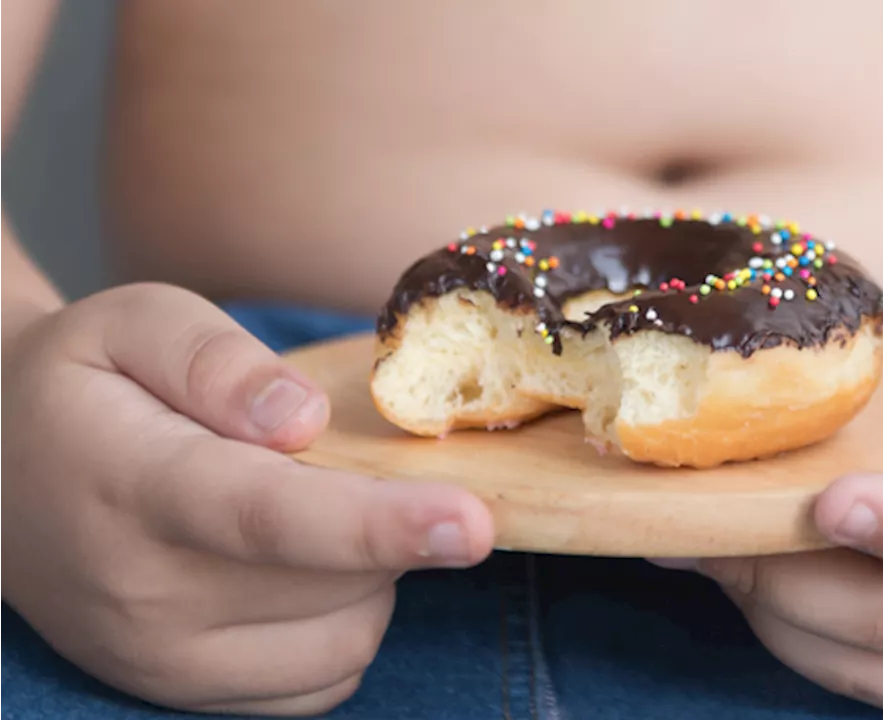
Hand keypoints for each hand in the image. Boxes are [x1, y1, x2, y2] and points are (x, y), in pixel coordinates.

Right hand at [0, 283, 493, 715]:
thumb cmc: (82, 386)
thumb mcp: (132, 322)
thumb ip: (216, 359)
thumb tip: (303, 419)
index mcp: (135, 486)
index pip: (269, 518)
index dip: (379, 523)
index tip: (473, 523)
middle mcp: (145, 595)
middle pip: (335, 581)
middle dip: (383, 523)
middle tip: (332, 466)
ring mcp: (163, 662)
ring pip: (347, 637)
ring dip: (369, 576)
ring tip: (310, 513)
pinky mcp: (186, 695)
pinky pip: (322, 680)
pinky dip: (344, 625)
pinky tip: (304, 572)